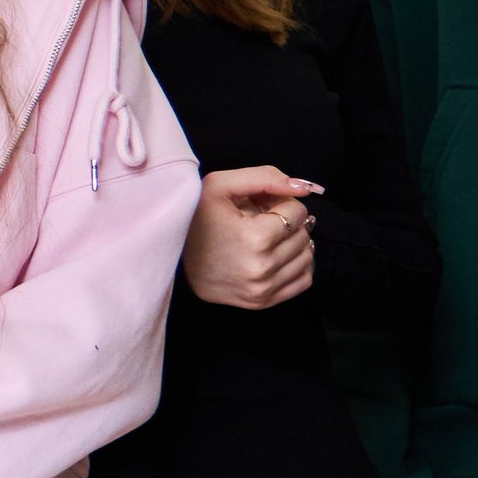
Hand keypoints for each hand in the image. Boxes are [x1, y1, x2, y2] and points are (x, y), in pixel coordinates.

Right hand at [181, 165, 319, 309]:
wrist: (171, 258)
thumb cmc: (196, 218)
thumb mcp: (219, 185)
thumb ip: (265, 177)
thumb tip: (305, 188)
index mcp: (254, 238)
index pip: (297, 211)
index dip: (279, 202)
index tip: (259, 205)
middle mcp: (262, 267)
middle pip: (303, 233)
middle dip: (285, 222)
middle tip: (259, 221)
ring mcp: (263, 288)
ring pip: (307, 256)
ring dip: (291, 242)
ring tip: (265, 238)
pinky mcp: (263, 301)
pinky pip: (304, 279)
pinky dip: (296, 265)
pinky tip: (274, 256)